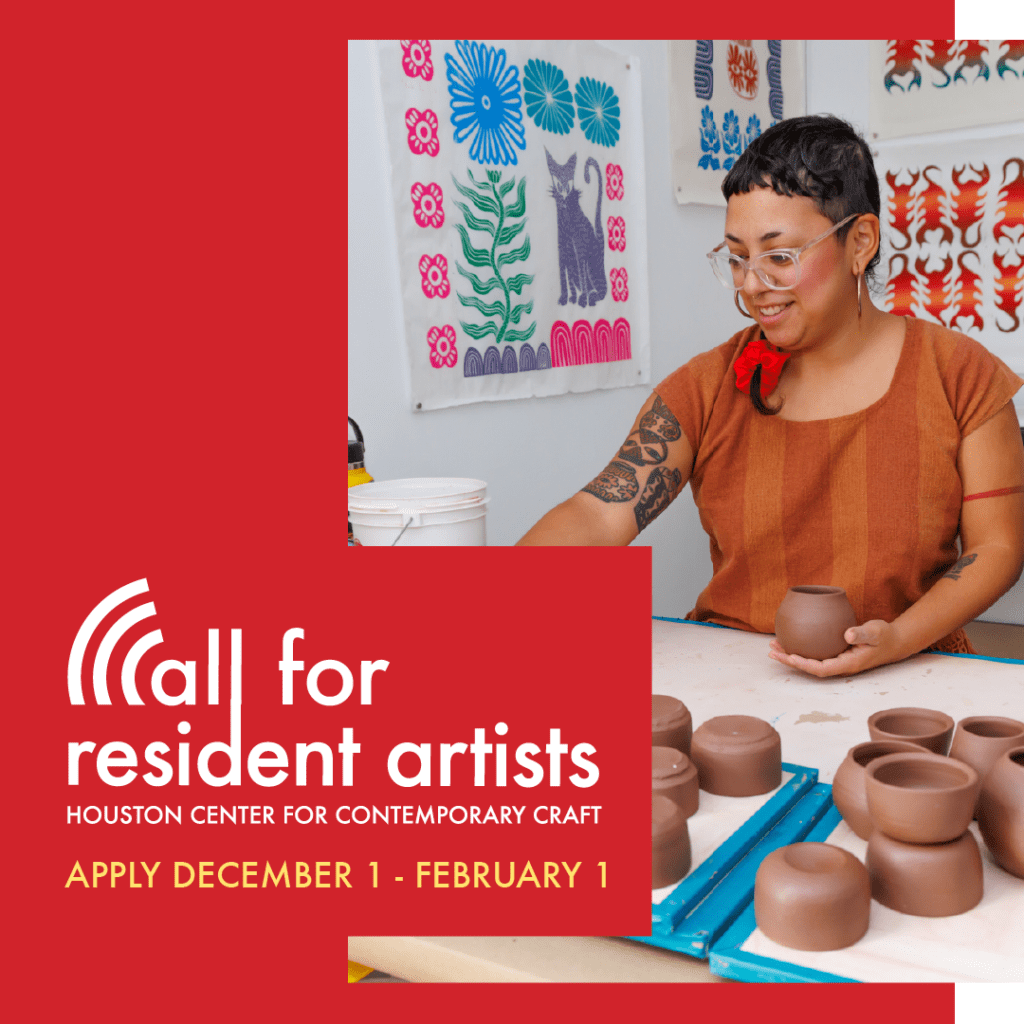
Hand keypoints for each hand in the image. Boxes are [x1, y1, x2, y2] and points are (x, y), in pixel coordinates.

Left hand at [767, 620, 900, 677]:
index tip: (789, 656)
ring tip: (774, 645)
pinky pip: (815, 654)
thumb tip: (846, 634)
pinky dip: (800, 648)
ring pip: (810, 661)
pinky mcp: (835, 653)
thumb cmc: (885, 636)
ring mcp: (837, 660)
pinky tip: (790, 639)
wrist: (893, 641)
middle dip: (790, 660)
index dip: (804, 664)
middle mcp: (840, 665)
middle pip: (810, 667)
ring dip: (791, 654)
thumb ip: (862, 633)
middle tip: (772, 650)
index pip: (822, 668)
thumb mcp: (876, 632)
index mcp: (849, 663)